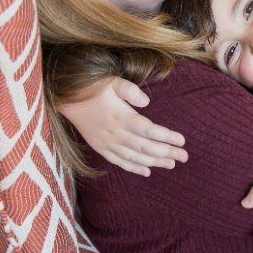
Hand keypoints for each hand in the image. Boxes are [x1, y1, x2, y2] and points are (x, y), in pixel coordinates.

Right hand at [57, 77, 186, 175]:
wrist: (68, 99)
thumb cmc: (94, 87)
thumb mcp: (112, 81)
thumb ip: (130, 91)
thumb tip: (147, 102)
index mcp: (120, 116)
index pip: (148, 130)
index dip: (166, 137)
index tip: (182, 141)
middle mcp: (115, 133)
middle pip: (145, 146)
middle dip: (166, 152)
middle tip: (184, 157)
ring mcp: (107, 143)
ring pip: (134, 156)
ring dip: (154, 162)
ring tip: (171, 164)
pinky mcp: (100, 148)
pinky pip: (118, 161)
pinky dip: (133, 167)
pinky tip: (147, 171)